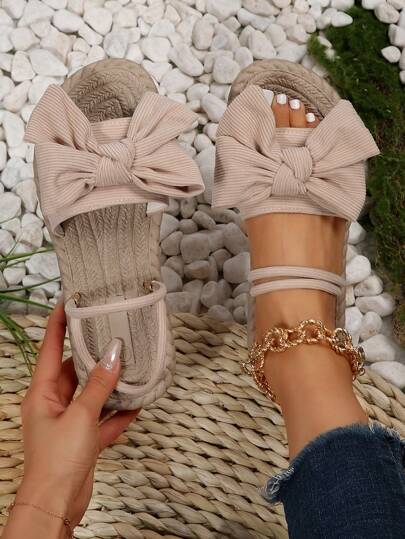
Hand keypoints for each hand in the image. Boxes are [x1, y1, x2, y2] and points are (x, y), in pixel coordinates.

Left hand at [16, 303, 138, 526]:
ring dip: (110, 384)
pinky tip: (137, 403)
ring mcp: (69, 421)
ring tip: (130, 364)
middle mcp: (53, 403)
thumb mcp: (80, 416)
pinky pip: (103, 417)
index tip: (71, 302)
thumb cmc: (56, 460)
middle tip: (111, 331)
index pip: (50, 348)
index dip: (59, 324)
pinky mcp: (83, 438)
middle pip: (74, 369)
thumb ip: (99, 385)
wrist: (56, 505)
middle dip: (93, 353)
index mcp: (41, 392)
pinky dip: (118, 411)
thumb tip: (115, 355)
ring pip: (92, 393)